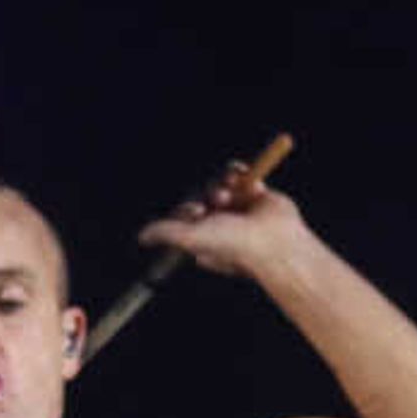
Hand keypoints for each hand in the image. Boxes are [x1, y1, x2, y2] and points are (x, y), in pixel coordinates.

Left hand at [133, 164, 312, 282]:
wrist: (275, 241)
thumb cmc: (234, 245)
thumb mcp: (190, 238)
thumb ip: (165, 234)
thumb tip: (141, 237)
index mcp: (204, 236)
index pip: (186, 212)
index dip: (188, 207)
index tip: (198, 211)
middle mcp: (221, 223)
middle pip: (202, 194)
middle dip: (207, 193)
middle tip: (218, 201)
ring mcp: (239, 208)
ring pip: (220, 182)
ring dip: (222, 182)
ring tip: (231, 192)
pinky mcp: (257, 195)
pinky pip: (242, 175)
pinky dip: (239, 172)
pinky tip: (242, 175)